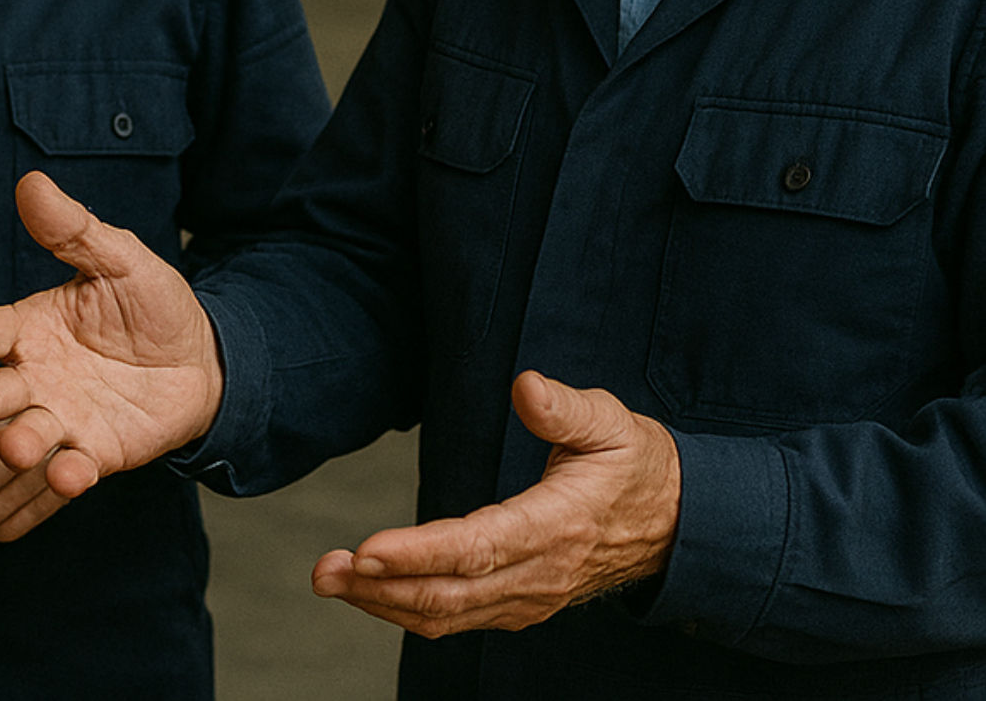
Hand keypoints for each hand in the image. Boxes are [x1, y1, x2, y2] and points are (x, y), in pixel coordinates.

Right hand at [0, 172, 224, 499]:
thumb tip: (33, 183)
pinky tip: (70, 475)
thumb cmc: (149, 304)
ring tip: (16, 448)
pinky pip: (66, 475)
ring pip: (17, 443)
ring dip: (13, 448)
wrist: (199, 360)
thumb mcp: (119, 258)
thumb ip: (74, 229)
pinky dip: (61, 482)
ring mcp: (58, 421)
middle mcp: (33, 378)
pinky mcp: (91, 456)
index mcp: (29, 328)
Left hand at [311, 371, 680, 635]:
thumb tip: (524, 386)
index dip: (419, 554)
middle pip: (451, 593)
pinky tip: (375, 594)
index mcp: (558, 526)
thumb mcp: (613, 424)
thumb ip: (567, 408)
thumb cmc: (638, 464)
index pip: (478, 548)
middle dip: (381, 587)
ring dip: (385, 603)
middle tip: (323, 570)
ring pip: (450, 614)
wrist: (681, 524)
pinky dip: (411, 611)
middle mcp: (541, 573)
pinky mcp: (523, 602)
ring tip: (331, 580)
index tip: (367, 551)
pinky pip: (461, 618)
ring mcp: (531, 596)